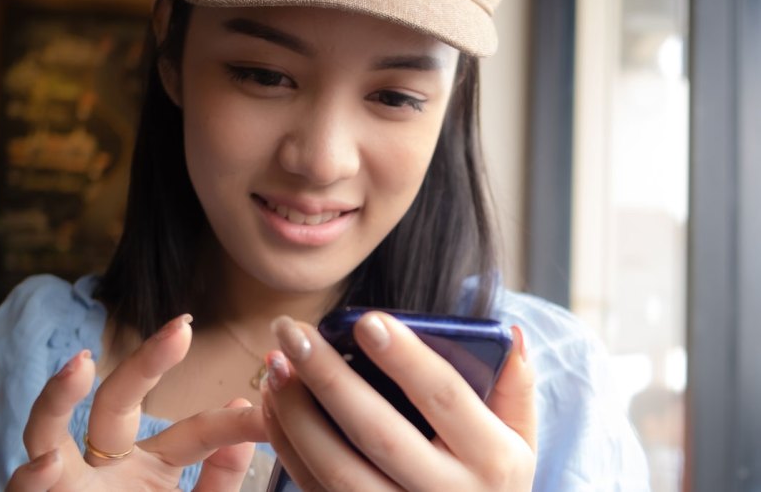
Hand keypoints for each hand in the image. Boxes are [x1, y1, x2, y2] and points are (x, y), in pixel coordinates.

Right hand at [6, 314, 266, 491]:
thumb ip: (218, 482)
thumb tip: (245, 430)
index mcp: (148, 468)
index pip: (193, 434)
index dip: (229, 423)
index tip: (266, 410)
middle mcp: (103, 467)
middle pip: (117, 404)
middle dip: (145, 363)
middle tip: (181, 329)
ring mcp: (61, 485)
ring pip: (46, 430)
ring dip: (57, 398)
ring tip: (77, 366)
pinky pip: (23, 490)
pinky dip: (31, 478)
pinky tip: (46, 464)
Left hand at [262, 312, 535, 490]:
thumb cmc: (492, 483)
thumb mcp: (520, 442)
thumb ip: (515, 388)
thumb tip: (508, 333)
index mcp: (493, 462)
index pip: (445, 398)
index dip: (405, 357)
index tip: (366, 320)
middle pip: (377, 432)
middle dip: (329, 378)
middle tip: (293, 331)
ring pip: (336, 467)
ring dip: (296, 412)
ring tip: (275, 362)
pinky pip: (315, 489)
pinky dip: (288, 445)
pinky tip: (274, 402)